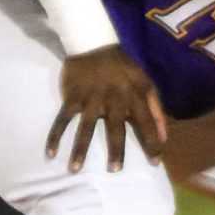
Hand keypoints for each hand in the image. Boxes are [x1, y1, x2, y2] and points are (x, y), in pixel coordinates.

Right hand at [46, 46, 167, 173]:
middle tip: (115, 170)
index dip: (152, 142)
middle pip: (115, 129)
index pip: (146, 123)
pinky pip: (62, 119)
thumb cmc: (123, 68)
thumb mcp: (146, 83)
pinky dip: (55, 135)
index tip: (155, 162)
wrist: (94, 43)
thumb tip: (164, 137)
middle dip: (116, 150)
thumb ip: (156, 110)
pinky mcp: (72, 97)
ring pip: (86, 127)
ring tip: (75, 169)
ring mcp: (91, 99)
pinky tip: (50, 153)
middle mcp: (113, 99)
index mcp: (134, 96)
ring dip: (80, 149)